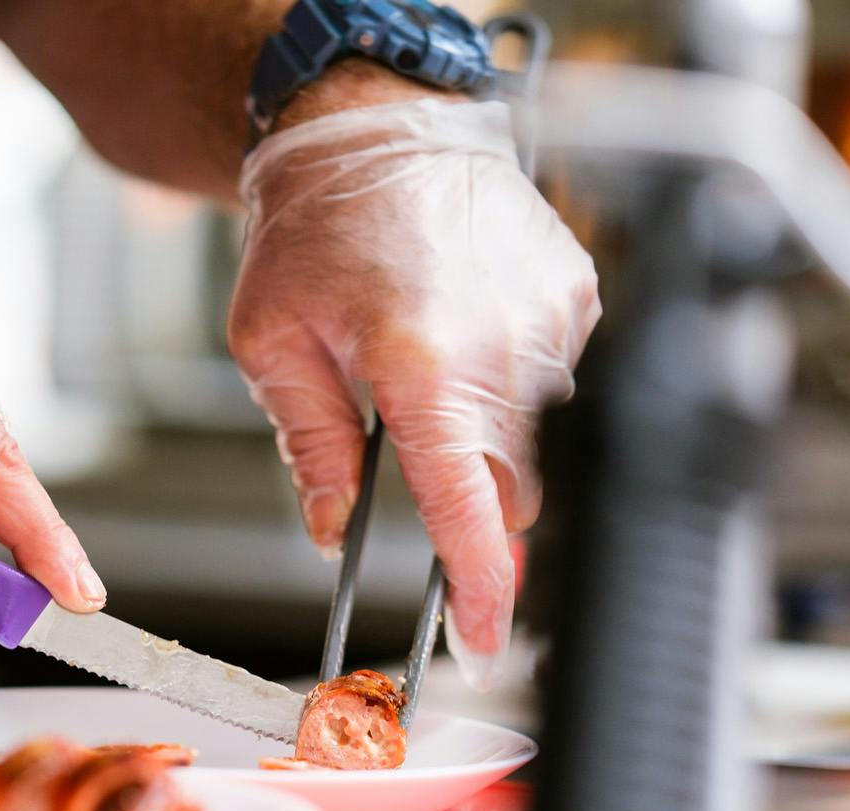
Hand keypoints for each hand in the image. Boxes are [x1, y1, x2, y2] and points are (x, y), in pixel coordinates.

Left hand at [229, 96, 600, 688]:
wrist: (377, 127)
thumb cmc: (316, 227)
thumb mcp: (273, 345)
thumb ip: (308, 448)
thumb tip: (330, 527)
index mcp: (422, 369)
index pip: (467, 513)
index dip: (480, 592)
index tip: (484, 643)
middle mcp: (501, 350)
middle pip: (507, 489)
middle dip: (468, 499)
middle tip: (420, 454)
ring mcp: (550, 321)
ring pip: (532, 437)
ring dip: (485, 430)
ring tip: (427, 356)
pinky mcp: (575, 294)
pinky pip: (553, 376)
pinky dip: (510, 377)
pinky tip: (464, 326)